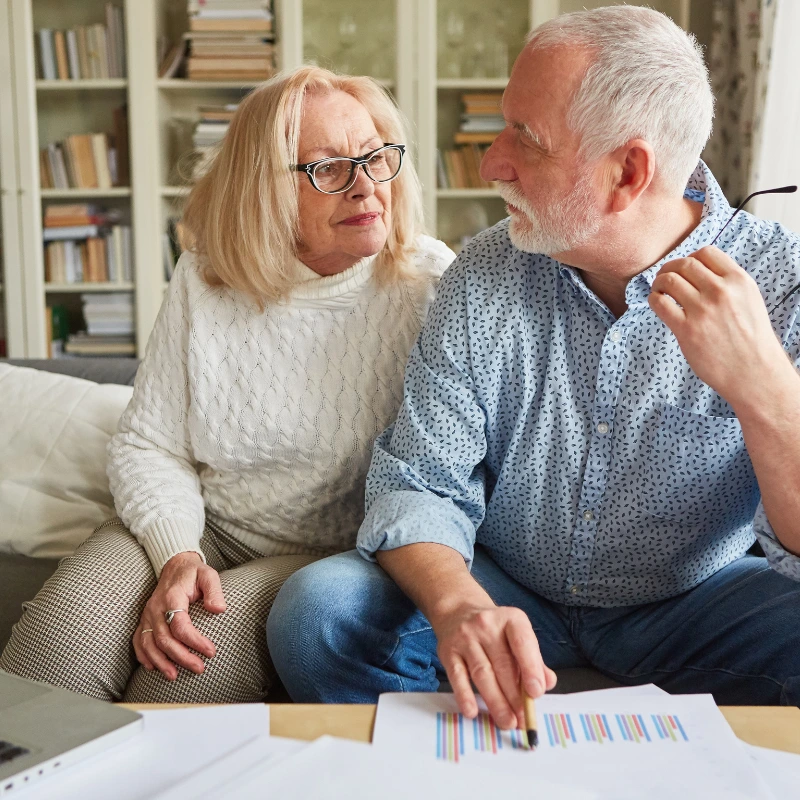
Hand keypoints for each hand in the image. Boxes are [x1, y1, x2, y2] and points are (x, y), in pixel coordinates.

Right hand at [132, 552, 225, 679]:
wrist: (175, 565)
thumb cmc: (194, 573)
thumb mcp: (208, 575)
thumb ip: (214, 591)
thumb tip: (218, 610)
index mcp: (172, 597)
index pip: (180, 625)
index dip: (195, 641)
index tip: (211, 651)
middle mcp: (156, 608)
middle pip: (164, 639)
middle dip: (181, 657)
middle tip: (199, 668)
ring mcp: (147, 614)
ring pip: (149, 643)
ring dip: (160, 662)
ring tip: (174, 676)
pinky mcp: (144, 619)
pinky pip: (138, 640)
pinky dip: (143, 655)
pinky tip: (153, 667)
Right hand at [432, 603, 556, 729]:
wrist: (458, 610)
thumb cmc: (495, 630)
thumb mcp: (517, 635)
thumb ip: (534, 659)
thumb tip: (547, 683)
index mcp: (510, 619)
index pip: (522, 642)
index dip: (530, 668)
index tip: (536, 693)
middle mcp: (486, 625)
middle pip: (502, 664)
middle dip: (514, 696)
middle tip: (523, 719)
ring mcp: (465, 637)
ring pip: (482, 673)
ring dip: (496, 701)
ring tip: (507, 721)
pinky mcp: (448, 651)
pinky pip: (457, 676)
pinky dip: (465, 695)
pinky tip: (472, 712)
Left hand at [649, 246, 788, 406]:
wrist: (754, 372)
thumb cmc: (751, 339)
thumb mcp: (749, 300)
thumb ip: (728, 284)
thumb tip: (699, 272)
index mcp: (739, 281)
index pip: (706, 253)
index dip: (689, 258)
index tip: (684, 269)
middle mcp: (721, 291)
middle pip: (684, 264)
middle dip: (669, 268)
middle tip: (664, 278)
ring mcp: (703, 310)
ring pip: (669, 280)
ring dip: (659, 282)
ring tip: (659, 291)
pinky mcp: (687, 329)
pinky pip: (660, 303)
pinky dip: (653, 299)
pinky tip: (657, 304)